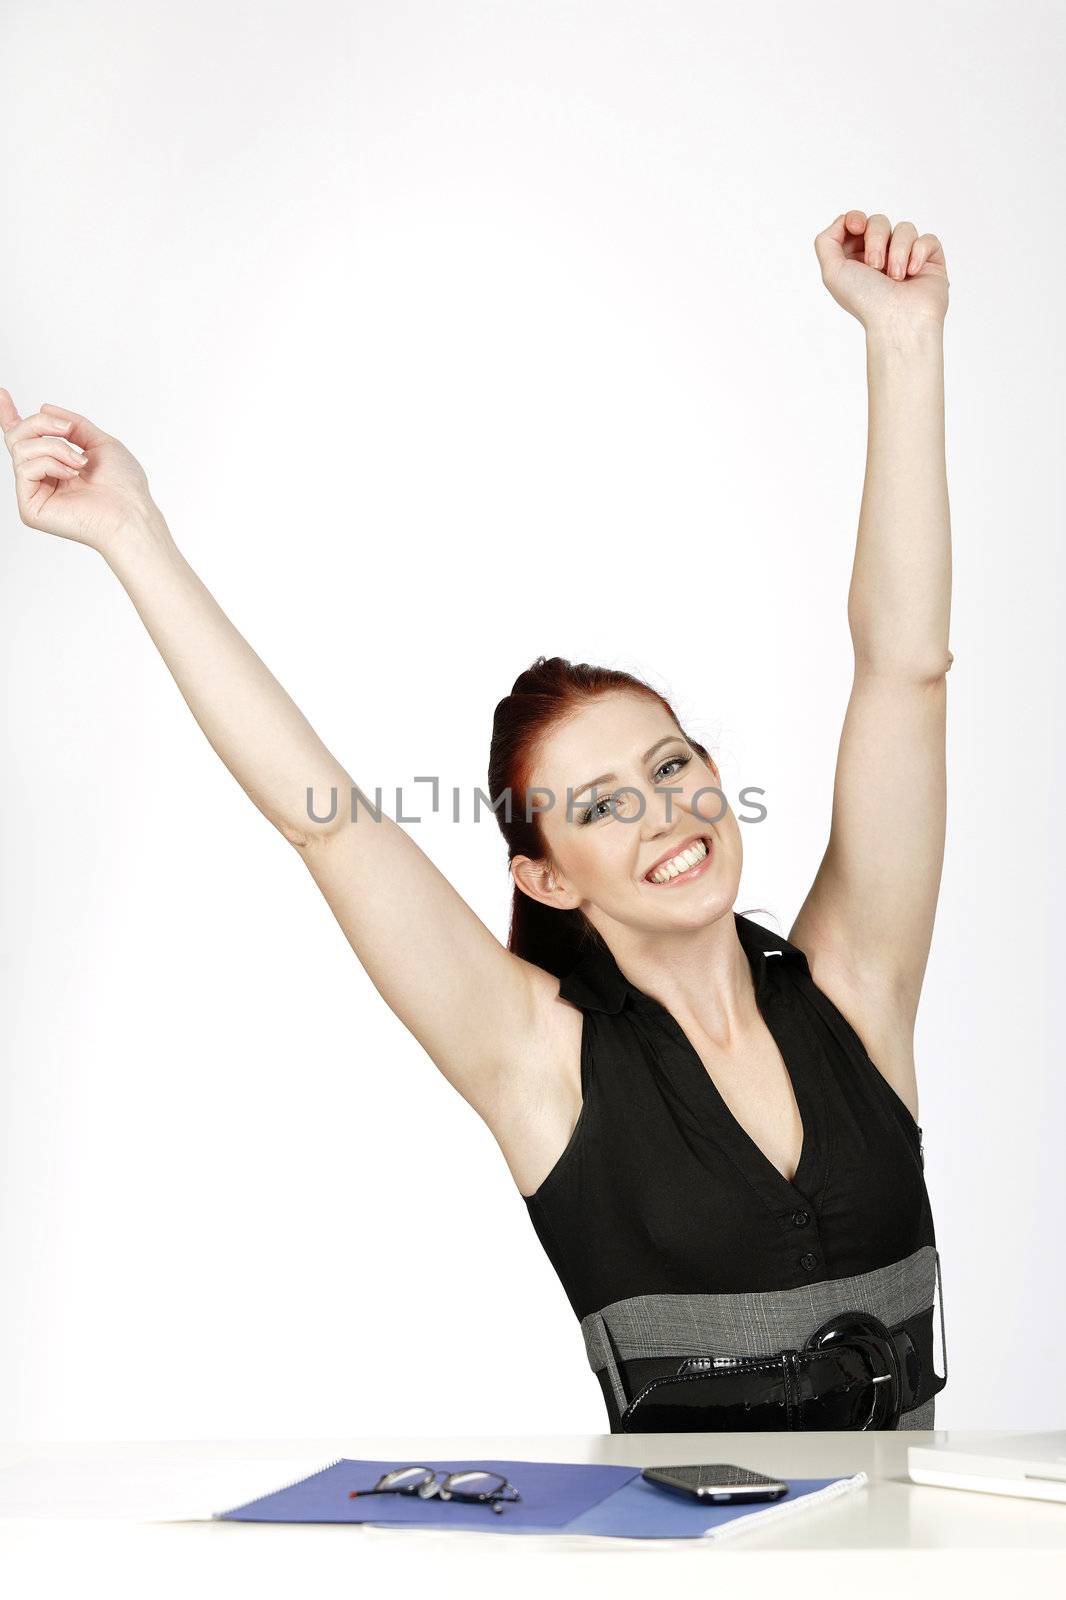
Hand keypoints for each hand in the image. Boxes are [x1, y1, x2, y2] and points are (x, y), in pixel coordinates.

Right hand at [0, 390, 159, 551]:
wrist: (131, 513)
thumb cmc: (124, 486)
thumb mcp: (101, 443)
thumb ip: (74, 425)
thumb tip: (44, 408)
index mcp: (58, 465)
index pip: (27, 439)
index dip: (10, 416)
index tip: (2, 394)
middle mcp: (43, 479)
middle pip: (17, 436)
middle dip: (41, 423)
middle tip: (67, 428)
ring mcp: (35, 494)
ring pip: (21, 448)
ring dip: (54, 446)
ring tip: (79, 462)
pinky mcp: (30, 508)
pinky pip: (25, 468)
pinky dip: (50, 464)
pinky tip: (71, 475)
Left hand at [813, 211, 948, 336]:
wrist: (898, 320)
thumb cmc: (866, 300)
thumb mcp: (832, 272)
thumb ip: (826, 242)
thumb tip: (842, 220)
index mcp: (857, 259)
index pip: (857, 223)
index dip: (856, 218)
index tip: (857, 226)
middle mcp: (882, 256)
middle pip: (879, 221)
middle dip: (876, 240)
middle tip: (875, 266)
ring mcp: (907, 257)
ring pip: (904, 228)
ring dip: (897, 251)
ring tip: (896, 277)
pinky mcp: (930, 260)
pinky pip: (927, 239)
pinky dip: (918, 254)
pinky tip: (913, 274)